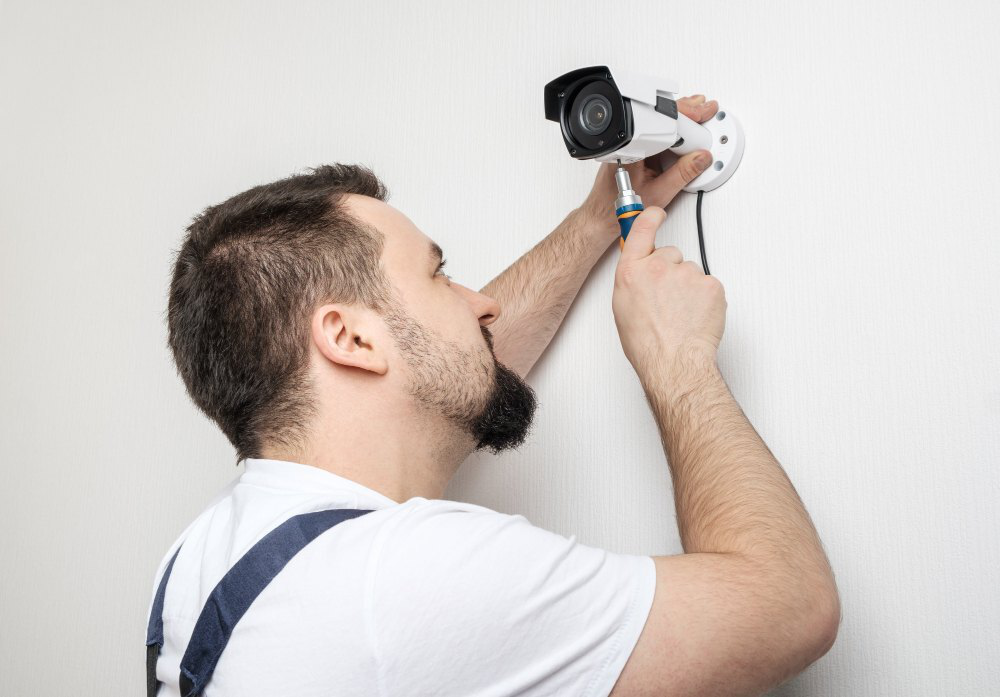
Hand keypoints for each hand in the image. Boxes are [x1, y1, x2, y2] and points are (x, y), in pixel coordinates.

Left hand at [579, 95, 719, 239]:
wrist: (602, 216)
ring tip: (699, 118)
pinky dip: (672, 135)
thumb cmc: (620, 207)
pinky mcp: (635, 151)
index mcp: (632, 149)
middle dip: (687, 115)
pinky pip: (656, 138)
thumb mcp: (659, 193)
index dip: (687, 128)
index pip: (666, 129)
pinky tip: (684, 137)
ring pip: (660, 128)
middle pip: (663, 121)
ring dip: (680, 123)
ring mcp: (632, 146)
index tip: (703, 131)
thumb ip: (682, 174)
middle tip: (706, 111)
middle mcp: (630, 144)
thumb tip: (701, 158)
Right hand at [611, 205, 726, 383]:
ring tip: (682, 314)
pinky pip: (709, 285)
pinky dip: (705, 299)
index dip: (651, 217)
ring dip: (689, 289)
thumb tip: (641, 274)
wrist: (674, 362)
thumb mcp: (623, 307)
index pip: (642, 229)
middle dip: (673, 272)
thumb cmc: (647, 343)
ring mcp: (687, 274)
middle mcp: (659, 267)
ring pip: (692, 273)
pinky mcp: (710, 284)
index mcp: (632, 272)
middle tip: (669, 300)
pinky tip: (695, 316)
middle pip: (671, 254)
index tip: (657, 213)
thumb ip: (633, 281)